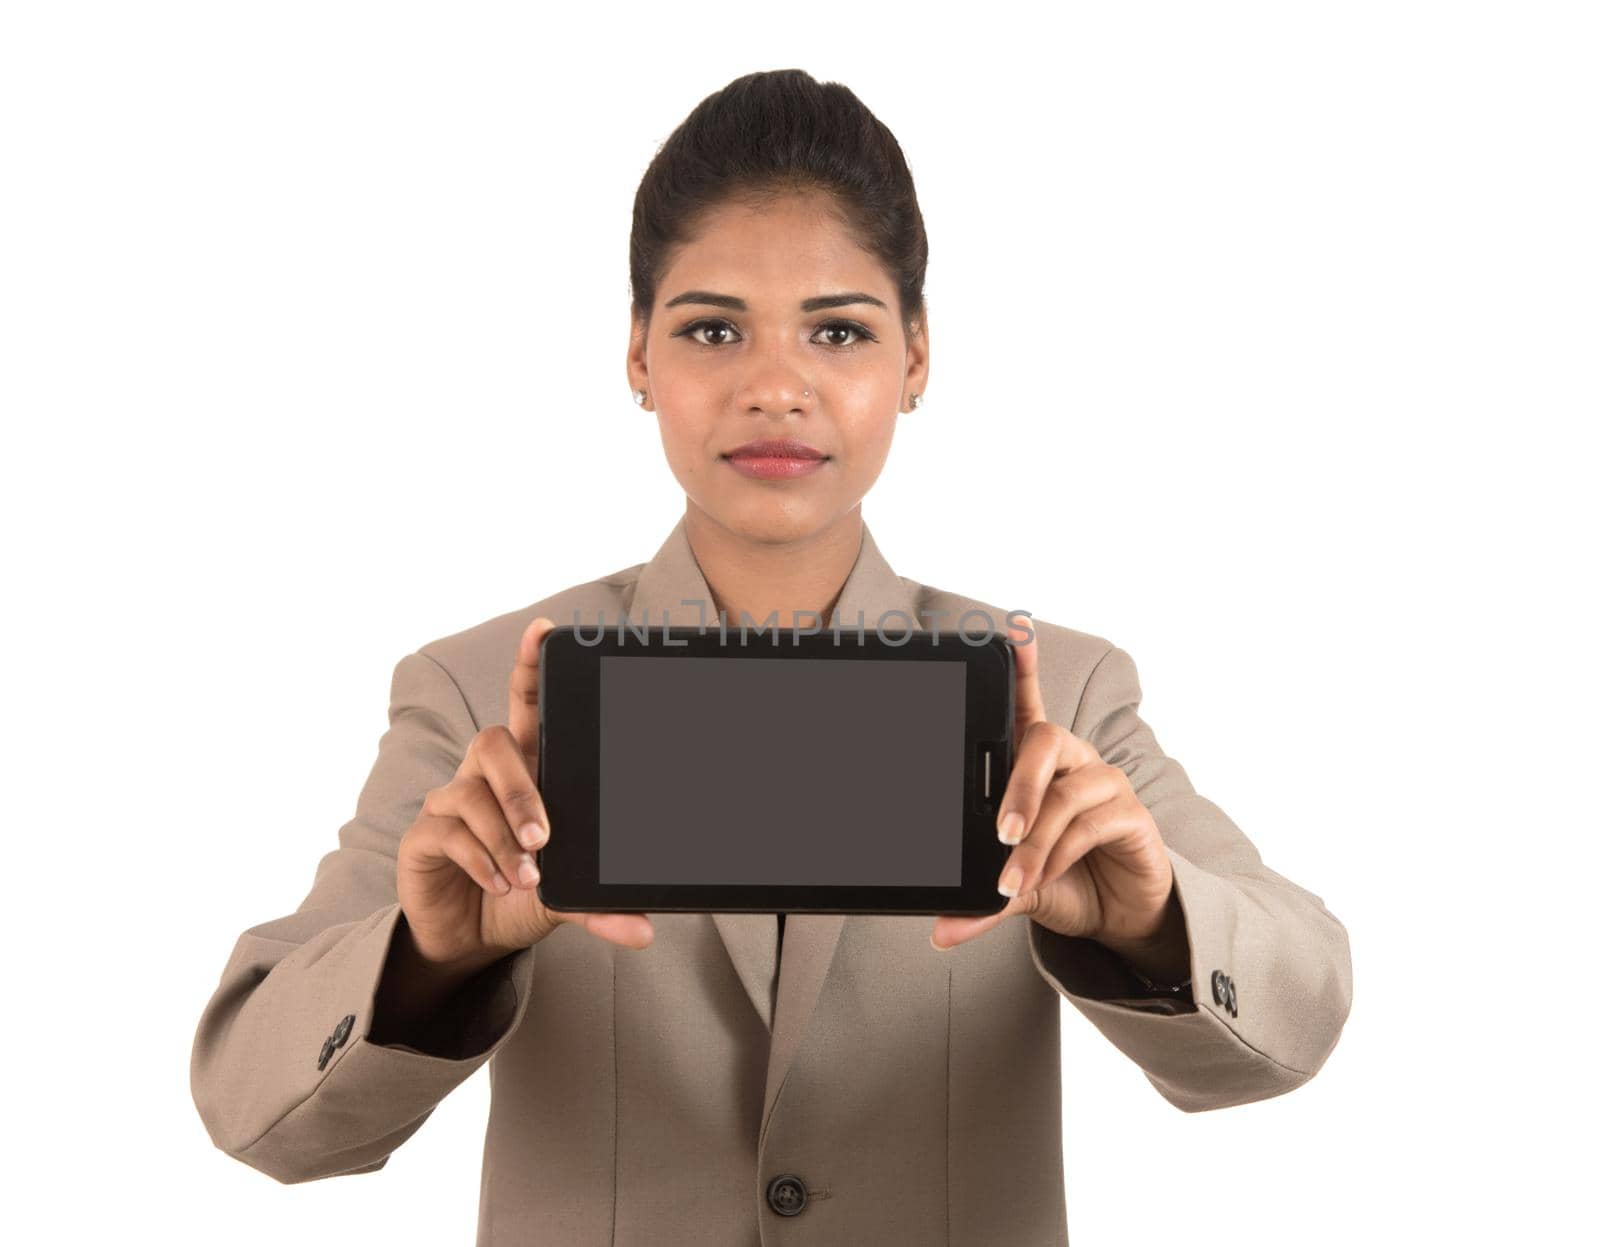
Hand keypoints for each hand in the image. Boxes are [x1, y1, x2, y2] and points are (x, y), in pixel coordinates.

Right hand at [395, 616, 654, 974]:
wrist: (469, 938)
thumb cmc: (520, 894)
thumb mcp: (566, 898)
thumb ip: (599, 906)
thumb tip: (644, 930)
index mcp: (525, 770)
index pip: (525, 704)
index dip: (531, 666)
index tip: (545, 632)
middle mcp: (485, 775)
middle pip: (494, 740)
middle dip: (522, 789)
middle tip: (543, 838)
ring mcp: (450, 802)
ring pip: (470, 789)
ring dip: (502, 834)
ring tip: (525, 874)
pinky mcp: (423, 836)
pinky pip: (448, 831)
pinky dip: (479, 859)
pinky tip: (497, 882)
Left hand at [929, 624, 1184, 977]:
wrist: (1119, 917)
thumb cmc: (1064, 882)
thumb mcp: (1016, 891)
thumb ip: (982, 903)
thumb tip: (942, 931)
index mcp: (1038, 765)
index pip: (1026, 702)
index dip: (1022, 664)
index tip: (1012, 629)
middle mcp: (1073, 762)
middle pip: (1044, 740)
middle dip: (1017, 785)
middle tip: (998, 832)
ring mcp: (1105, 784)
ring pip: (1067, 793)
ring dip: (1036, 842)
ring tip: (1012, 880)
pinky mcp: (1132, 816)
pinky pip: (1093, 825)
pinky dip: (1062, 856)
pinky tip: (1047, 879)